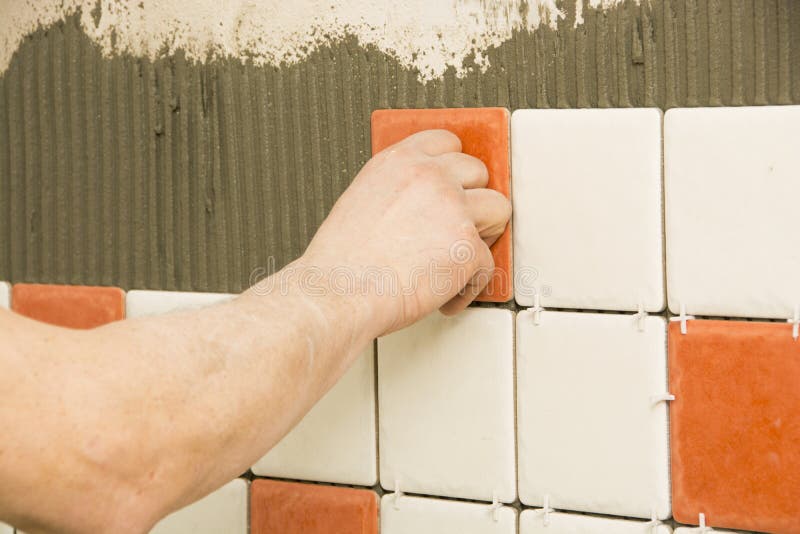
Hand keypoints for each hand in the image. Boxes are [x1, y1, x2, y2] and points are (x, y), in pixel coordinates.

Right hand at [300, 129, 510, 335]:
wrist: (340, 292)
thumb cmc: (343, 261)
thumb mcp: (362, 201)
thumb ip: (398, 192)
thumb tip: (420, 205)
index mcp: (399, 161)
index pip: (446, 142)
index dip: (455, 168)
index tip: (455, 185)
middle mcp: (430, 177)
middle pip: (479, 173)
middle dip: (473, 201)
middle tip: (459, 228)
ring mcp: (453, 208)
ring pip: (498, 208)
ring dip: (484, 234)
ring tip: (463, 256)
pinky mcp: (468, 246)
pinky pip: (487, 263)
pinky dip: (470, 284)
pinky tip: (447, 294)